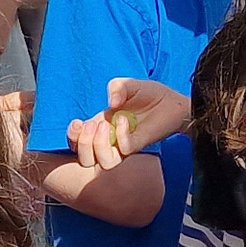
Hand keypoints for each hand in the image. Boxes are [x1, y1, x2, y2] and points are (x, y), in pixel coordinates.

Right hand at [73, 78, 190, 168]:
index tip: (77, 124)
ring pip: (103, 162)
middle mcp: (110, 138)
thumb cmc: (149, 94)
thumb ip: (117, 87)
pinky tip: (125, 120)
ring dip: (98, 145)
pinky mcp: (139, 144)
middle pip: (85, 158)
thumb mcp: (129, 84)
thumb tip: (112, 103)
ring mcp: (124, 143)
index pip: (78, 141)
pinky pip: (124, 150)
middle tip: (90, 125)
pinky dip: (121, 136)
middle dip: (82, 143)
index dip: (72, 137)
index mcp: (101, 124)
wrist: (173, 102)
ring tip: (104, 126)